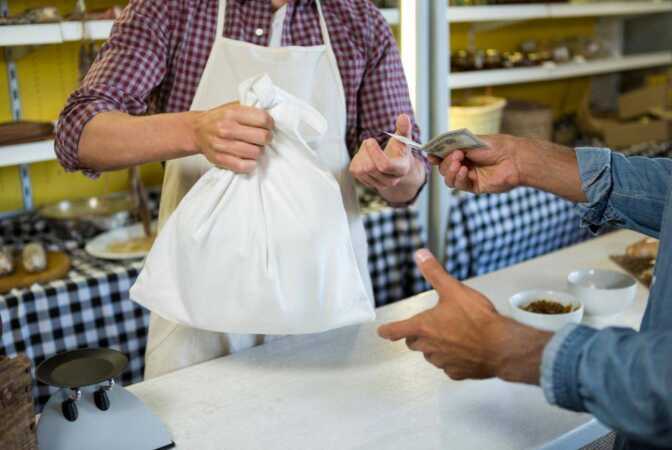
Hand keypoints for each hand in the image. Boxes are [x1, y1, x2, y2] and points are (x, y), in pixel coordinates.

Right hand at [193, 102, 273, 172]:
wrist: (196, 131)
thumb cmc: (218, 119)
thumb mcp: (232, 107)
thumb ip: (250, 109)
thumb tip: (272, 114)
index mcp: (232, 113)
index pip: (263, 119)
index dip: (270, 124)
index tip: (268, 126)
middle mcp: (226, 128)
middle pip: (262, 137)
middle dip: (266, 138)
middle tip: (263, 138)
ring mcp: (222, 145)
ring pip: (255, 153)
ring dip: (258, 151)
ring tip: (254, 147)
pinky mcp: (219, 159)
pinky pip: (243, 166)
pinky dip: (250, 164)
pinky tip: (249, 159)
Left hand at [350, 114, 422, 198]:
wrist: (396, 167)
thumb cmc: (399, 150)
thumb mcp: (403, 139)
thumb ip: (404, 128)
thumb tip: (403, 117)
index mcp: (401, 169)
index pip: (384, 165)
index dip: (374, 152)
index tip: (370, 140)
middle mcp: (390, 181)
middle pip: (370, 167)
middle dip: (366, 151)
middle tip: (369, 141)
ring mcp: (378, 184)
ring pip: (361, 169)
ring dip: (361, 155)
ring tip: (368, 149)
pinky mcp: (366, 183)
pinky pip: (355, 170)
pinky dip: (357, 160)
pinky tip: (365, 156)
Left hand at [378, 249, 550, 383]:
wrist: (501, 346)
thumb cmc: (477, 319)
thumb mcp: (453, 289)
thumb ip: (434, 273)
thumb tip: (420, 255)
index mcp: (424, 327)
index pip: (396, 331)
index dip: (388, 330)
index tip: (382, 331)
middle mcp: (429, 347)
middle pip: (413, 343)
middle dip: (417, 336)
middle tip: (428, 327)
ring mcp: (443, 362)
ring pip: (431, 356)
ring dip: (435, 347)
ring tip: (452, 336)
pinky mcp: (457, 373)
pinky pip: (449, 367)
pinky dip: (453, 360)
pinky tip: (465, 351)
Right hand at [431, 134, 526, 193]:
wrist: (513, 158)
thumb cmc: (495, 146)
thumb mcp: (470, 141)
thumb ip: (452, 145)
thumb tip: (435, 150)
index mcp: (463, 152)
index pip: (443, 156)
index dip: (435, 156)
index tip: (431, 155)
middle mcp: (464, 164)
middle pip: (444, 168)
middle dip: (446, 162)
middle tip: (457, 155)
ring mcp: (469, 176)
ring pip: (449, 179)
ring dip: (450, 171)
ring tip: (459, 163)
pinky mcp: (474, 186)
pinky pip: (459, 185)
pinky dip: (459, 177)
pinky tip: (465, 171)